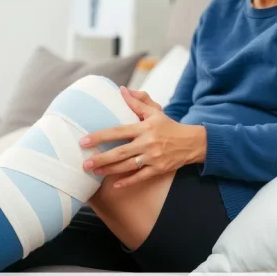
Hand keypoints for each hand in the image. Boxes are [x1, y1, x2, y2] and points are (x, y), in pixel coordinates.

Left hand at [80, 87, 206, 187]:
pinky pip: (140, 177)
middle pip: (120, 152)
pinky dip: (128, 182)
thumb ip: (138, 101)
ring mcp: (153, 157)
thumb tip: (122, 90)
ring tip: (94, 172)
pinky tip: (115, 185)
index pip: (118, 131)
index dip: (100, 136)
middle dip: (101, 158)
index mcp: (144, 127)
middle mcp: (147, 143)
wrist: (192, 142)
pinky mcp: (159, 169)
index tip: (84, 140)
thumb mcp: (155, 111)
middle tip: (85, 163)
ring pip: (127, 166)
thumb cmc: (169, 126)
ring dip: (109, 170)